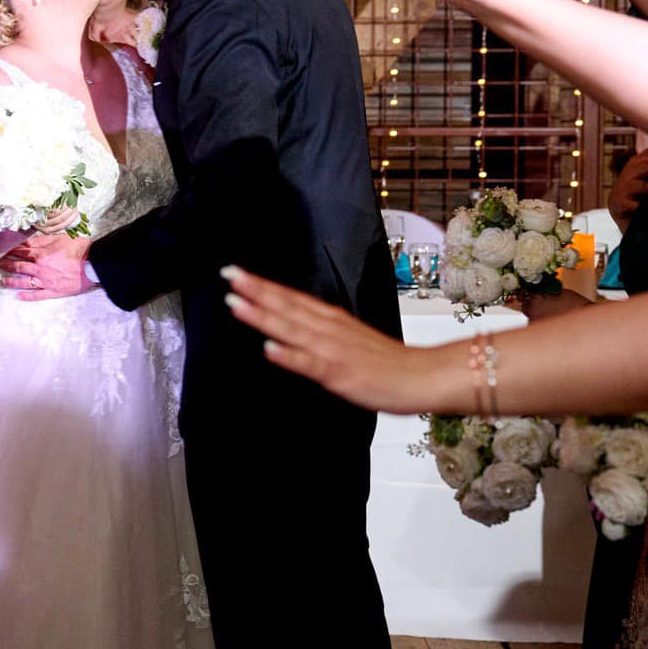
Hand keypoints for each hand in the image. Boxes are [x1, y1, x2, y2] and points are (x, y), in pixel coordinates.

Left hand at [0, 235, 98, 299]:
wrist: (91, 264)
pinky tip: (18, 296)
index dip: (11, 251)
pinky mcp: (53, 292)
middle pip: (19, 267)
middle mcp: (39, 269)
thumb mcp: (58, 238)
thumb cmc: (77, 249)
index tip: (3, 251)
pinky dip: (27, 296)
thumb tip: (28, 241)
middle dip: (8, 265)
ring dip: (12, 282)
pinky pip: (37, 296)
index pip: (21, 252)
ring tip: (3, 281)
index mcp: (40, 255)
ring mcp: (45, 282)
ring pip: (24, 282)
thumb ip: (41, 240)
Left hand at [222, 268, 433, 411]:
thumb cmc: (386, 360)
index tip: (235, 273)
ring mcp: (331, 349)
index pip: (290, 297)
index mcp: (329, 319)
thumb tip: (295, 324)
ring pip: (291, 329)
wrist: (420, 376)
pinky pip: (309, 364)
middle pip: (286, 306)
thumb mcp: (348, 337)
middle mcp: (326, 328)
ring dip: (262, 315)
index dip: (262, 285)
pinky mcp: (339, 373)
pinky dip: (289, 355)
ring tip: (235, 303)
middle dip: (255, 290)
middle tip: (227, 275)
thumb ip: (321, 331)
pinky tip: (269, 349)